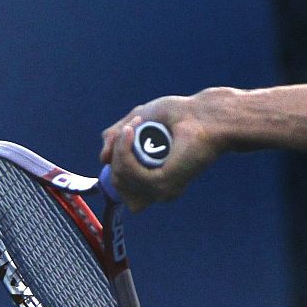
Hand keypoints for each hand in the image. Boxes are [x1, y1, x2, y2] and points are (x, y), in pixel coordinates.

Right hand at [100, 94, 221, 211]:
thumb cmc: (177, 116)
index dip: (116, 164)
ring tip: (136, 123)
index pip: (122, 189)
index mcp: (154, 182)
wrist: (202, 115)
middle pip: (116, 183)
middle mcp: (158, 191)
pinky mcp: (163, 183)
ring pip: (120, 177)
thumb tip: (103, 159)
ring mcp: (160, 190)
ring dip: (119, 147)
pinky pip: (128, 172)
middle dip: (116, 152)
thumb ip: (115, 138)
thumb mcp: (137, 122)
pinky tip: (131, 132)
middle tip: (133, 125)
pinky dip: (124, 150)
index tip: (124, 137)